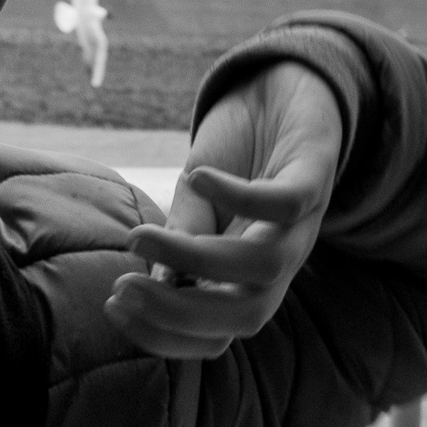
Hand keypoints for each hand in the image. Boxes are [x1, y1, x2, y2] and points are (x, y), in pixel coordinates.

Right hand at [105, 62, 341, 358]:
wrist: (282, 92)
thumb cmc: (235, 154)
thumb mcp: (197, 201)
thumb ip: (183, 239)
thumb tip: (155, 285)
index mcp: (250, 277)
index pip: (217, 334)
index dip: (165, 333)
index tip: (112, 306)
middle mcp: (280, 260)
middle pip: (246, 318)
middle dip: (180, 314)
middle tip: (123, 288)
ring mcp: (302, 222)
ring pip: (263, 265)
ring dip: (196, 259)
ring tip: (142, 237)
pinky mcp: (314, 175)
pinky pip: (286, 202)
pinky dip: (241, 197)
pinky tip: (196, 178)